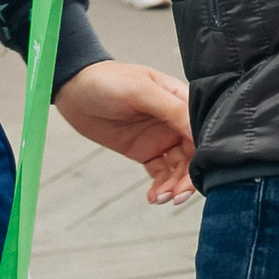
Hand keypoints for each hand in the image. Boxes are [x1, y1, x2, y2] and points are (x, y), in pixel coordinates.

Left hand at [54, 61, 196, 204]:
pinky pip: (161, 174)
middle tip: (177, 195)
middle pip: (193, 153)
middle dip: (188, 177)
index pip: (202, 129)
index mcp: (180, 99)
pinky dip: (160, 187)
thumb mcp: (140, 90)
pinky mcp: (146, 151)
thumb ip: (171, 109)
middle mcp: (174, 120)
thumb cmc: (108, 80)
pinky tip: (153, 197)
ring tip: (162, 198)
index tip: (199, 172)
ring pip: (179, 168)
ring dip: (174, 186)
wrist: (74, 91)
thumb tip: (197, 131)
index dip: (204, 152)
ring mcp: (161, 137)